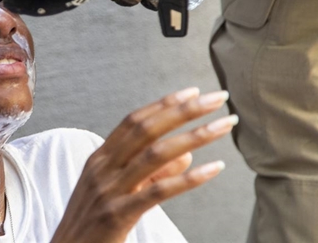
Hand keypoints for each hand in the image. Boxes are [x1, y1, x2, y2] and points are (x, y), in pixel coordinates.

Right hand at [50, 88, 235, 242]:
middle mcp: (103, 168)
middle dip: (185, 110)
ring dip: (195, 136)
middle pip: (147, 129)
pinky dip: (189, 178)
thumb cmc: (93, 224)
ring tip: (224, 125)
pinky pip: (159, 191)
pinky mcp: (118, 215)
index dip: (164, 104)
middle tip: (217, 98)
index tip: (193, 92)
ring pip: (156, 154)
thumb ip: (148, 172)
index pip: (133, 121)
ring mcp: (110, 190)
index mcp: (100, 159)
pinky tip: (215, 168)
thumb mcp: (116, 192)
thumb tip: (187, 155)